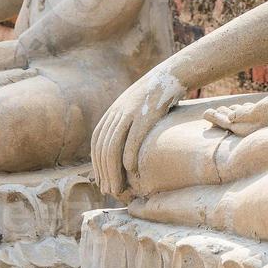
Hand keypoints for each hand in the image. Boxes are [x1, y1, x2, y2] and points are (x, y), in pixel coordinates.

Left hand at [92, 68, 186, 198]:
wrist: (170, 75)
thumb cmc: (156, 97)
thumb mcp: (135, 108)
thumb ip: (126, 126)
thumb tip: (123, 151)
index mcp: (113, 112)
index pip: (97, 143)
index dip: (97, 164)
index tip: (101, 182)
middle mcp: (117, 113)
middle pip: (103, 148)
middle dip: (103, 173)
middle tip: (108, 191)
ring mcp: (130, 113)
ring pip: (113, 147)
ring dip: (113, 171)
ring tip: (117, 188)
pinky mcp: (145, 114)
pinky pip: (132, 138)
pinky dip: (129, 155)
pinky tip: (130, 170)